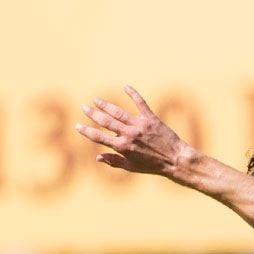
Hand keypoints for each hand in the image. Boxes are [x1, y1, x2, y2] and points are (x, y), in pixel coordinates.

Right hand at [76, 89, 193, 177]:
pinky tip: (126, 87)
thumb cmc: (153, 166)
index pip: (99, 137)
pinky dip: (133, 94)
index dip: (87, 131)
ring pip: (118, 112)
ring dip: (106, 105)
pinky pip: (140, 103)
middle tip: (84, 107)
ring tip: (97, 100)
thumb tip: (97, 157)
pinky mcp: (151, 118)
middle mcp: (129, 134)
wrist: (175, 160)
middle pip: (106, 122)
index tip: (78, 126)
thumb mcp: (131, 167)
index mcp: (122, 147)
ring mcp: (140, 125)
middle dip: (93, 114)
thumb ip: (114, 161)